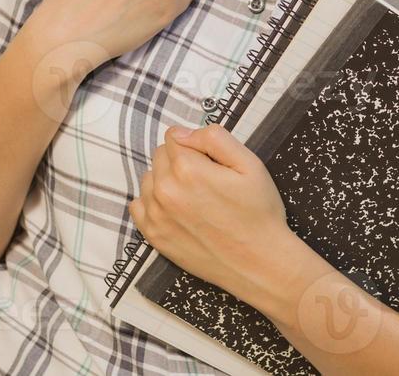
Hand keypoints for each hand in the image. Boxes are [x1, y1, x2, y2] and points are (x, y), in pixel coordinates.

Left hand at [129, 124, 289, 295]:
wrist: (260, 264)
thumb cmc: (258, 213)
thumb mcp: (249, 164)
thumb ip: (214, 138)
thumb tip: (181, 134)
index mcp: (187, 169)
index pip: (174, 137)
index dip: (196, 147)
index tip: (212, 163)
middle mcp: (165, 190)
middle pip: (160, 157)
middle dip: (180, 161)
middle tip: (207, 182)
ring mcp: (156, 215)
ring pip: (149, 179)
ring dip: (166, 181)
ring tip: (194, 198)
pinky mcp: (154, 236)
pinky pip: (138, 206)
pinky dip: (153, 203)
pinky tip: (176, 211)